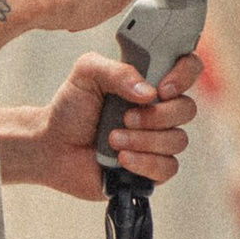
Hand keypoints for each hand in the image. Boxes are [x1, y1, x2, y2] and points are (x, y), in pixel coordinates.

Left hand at [12, 52, 199, 201]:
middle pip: (187, 109)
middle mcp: (159, 110)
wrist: (52, 146)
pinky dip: (145, 163)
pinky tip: (121, 159)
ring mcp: (157, 140)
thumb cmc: (70, 107)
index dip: (184, 76)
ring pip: (178, 140)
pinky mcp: (151, 169)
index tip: (161, 88)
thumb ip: (117, 71)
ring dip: (144, 140)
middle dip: (156, 116)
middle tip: (125, 117)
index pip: (188, 69)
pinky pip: (168, 168)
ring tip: (113, 139)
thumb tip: (148, 91)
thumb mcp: (87, 73)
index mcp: (150, 81)